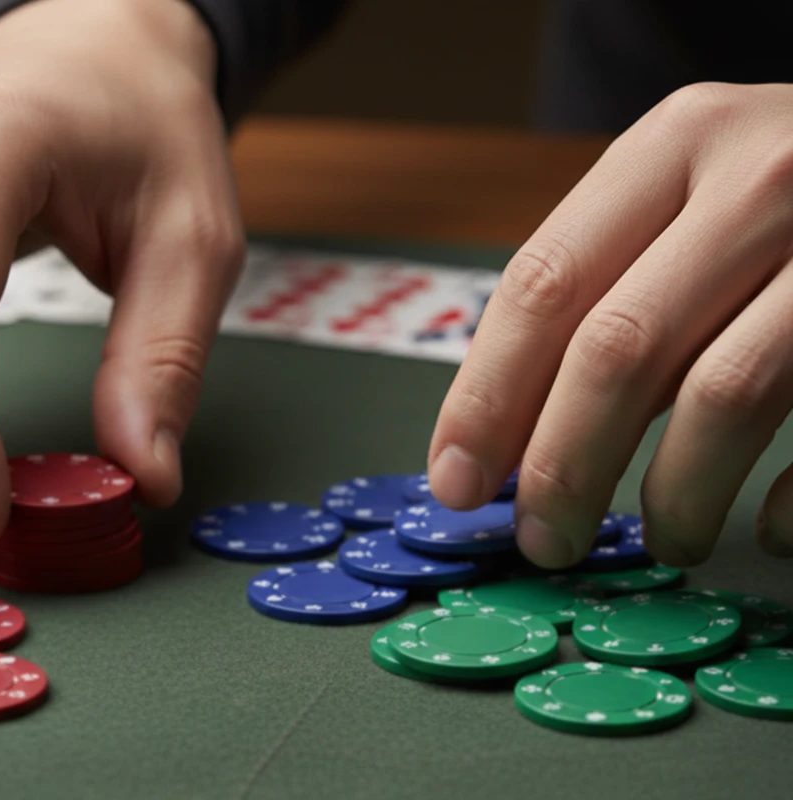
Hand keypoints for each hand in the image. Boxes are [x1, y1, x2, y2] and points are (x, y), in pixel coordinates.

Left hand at [427, 82, 792, 567]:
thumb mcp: (683, 193)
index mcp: (675, 144)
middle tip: (542, 539)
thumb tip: (505, 433)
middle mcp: (761, 178)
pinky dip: (792, 501)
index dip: (486, 398)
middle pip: (618, 348)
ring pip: (726, 396)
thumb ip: (604, 288)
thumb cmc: (781, 188)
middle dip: (562, 465)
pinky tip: (768, 528)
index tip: (456, 481)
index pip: (544, 286)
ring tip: (661, 542)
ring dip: (672, 496)